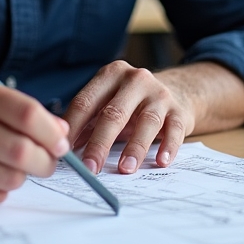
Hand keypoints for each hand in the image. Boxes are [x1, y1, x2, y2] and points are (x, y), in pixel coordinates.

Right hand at [0, 76, 70, 208]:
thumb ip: (28, 113)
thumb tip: (62, 133)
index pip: (27, 113)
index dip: (52, 133)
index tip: (61, 144)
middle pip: (22, 150)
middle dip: (45, 161)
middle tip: (47, 162)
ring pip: (13, 177)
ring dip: (22, 175)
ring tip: (10, 166)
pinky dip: (1, 189)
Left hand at [65, 61, 189, 175]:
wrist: (177, 91)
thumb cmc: (133, 103)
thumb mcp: (108, 103)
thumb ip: (88, 121)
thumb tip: (66, 146)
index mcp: (110, 74)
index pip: (85, 101)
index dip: (72, 127)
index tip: (63, 151)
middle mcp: (135, 79)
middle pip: (113, 113)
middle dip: (100, 143)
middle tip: (90, 167)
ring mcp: (159, 94)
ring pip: (146, 121)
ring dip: (135, 148)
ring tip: (124, 169)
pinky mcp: (179, 110)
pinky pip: (174, 129)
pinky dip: (168, 146)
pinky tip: (160, 161)